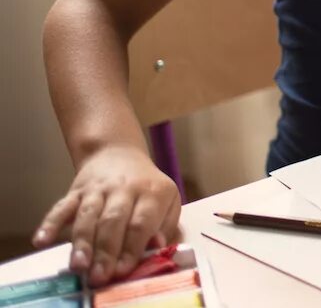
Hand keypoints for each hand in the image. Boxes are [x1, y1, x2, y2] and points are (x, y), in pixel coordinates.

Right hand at [32, 144, 181, 285]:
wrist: (118, 154)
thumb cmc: (147, 187)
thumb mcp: (168, 202)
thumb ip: (165, 227)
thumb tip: (158, 246)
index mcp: (152, 192)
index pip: (141, 223)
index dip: (131, 248)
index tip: (123, 270)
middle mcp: (124, 188)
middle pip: (113, 221)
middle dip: (105, 251)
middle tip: (99, 277)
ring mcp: (97, 189)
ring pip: (87, 216)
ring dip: (82, 242)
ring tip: (79, 266)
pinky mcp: (75, 191)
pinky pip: (61, 207)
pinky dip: (50, 224)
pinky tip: (42, 240)